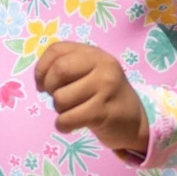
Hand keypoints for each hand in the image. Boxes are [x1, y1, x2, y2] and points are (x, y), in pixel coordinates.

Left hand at [34, 41, 149, 156]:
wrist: (136, 121)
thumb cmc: (104, 94)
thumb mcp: (90, 72)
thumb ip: (68, 65)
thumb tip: (40, 78)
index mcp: (94, 53)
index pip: (56, 50)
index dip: (41, 68)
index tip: (42, 83)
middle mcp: (102, 66)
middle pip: (58, 71)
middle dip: (49, 88)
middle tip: (55, 97)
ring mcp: (105, 88)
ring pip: (61, 98)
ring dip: (59, 109)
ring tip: (71, 111)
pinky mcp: (104, 111)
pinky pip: (68, 118)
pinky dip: (62, 124)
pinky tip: (69, 125)